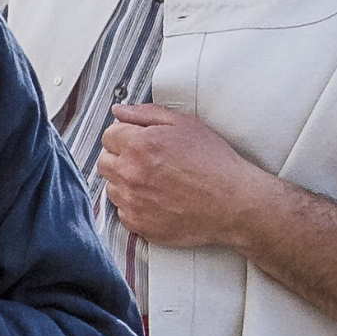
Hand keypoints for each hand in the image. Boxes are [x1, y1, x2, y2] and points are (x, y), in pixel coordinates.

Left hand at [94, 103, 264, 250]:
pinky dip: (134, 205)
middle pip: (104, 162)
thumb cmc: (214, 162)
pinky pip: (122, 211)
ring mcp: (132, 201)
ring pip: (111, 187)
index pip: (108, 136)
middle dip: (119, 157)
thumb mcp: (185, 124)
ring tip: (153, 181)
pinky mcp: (138, 224)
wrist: (233, 203)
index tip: (136, 141)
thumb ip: (146, 113)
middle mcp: (130, 173)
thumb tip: (119, 111)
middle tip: (145, 161)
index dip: (123, 136)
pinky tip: (156, 199)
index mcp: (139, 145)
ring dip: (124, 182)